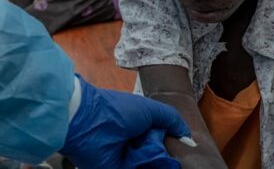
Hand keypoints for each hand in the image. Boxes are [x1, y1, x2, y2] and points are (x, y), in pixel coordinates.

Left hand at [59, 75, 191, 168]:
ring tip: (172, 165)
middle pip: (156, 155)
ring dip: (158, 164)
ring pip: (147, 164)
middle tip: (179, 161)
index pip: (161, 140)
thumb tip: (188, 138)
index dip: (172, 145)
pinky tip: (158, 165)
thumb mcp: (150, 110)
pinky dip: (145, 168)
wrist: (86, 123)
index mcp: (139, 127)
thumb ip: (171, 120)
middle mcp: (132, 144)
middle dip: (167, 158)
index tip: (185, 150)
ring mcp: (125, 159)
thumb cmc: (118, 111)